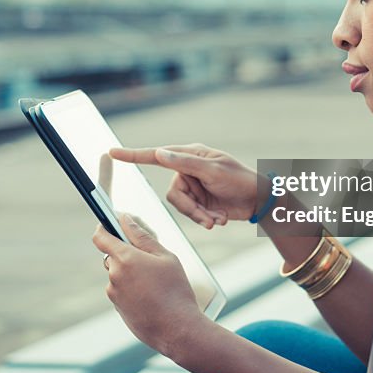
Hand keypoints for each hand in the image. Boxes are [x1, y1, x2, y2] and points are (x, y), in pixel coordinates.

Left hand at [92, 213, 206, 355]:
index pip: (100, 237)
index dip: (103, 228)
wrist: (177, 330)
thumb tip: (125, 220)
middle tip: (150, 261)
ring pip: (119, 274)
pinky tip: (152, 297)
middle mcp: (114, 275)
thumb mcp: (165, 257)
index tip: (109, 224)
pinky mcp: (118, 308)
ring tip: (155, 284)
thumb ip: (143, 236)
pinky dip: (133, 290)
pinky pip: (122, 291)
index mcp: (125, 258)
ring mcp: (114, 294)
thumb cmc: (175, 291)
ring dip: (131, 274)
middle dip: (127, 254)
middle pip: (113, 256)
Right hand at [109, 144, 262, 227]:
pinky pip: (191, 215)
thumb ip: (185, 163)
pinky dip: (205, 219)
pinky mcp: (199, 202)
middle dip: (191, 209)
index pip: (156, 155)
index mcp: (190, 155)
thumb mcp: (214, 170)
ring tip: (216, 219)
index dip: (133, 155)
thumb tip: (159, 153)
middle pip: (173, 194)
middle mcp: (188, 170)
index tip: (113, 152)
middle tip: (208, 217)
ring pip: (181, 207)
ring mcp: (193, 187)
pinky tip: (219, 219)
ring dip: (200, 216)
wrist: (259, 201)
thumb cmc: (240, 179)